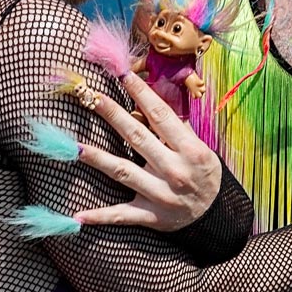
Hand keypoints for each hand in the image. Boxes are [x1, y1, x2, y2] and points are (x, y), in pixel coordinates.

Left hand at [65, 71, 221, 230]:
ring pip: (124, 172)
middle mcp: (175, 171)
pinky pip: (121, 215)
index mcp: (190, 150)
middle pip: (137, 137)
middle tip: (91, 97)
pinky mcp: (150, 216)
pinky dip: (100, 216)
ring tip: (75, 147)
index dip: (141, 94)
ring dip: (98, 159)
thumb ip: (176, 124)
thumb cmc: (203, 173)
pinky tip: (77, 215)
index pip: (161, 116)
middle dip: (113, 114)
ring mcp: (161, 195)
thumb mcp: (199, 146)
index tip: (122, 75)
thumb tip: (153, 94)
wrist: (216, 217)